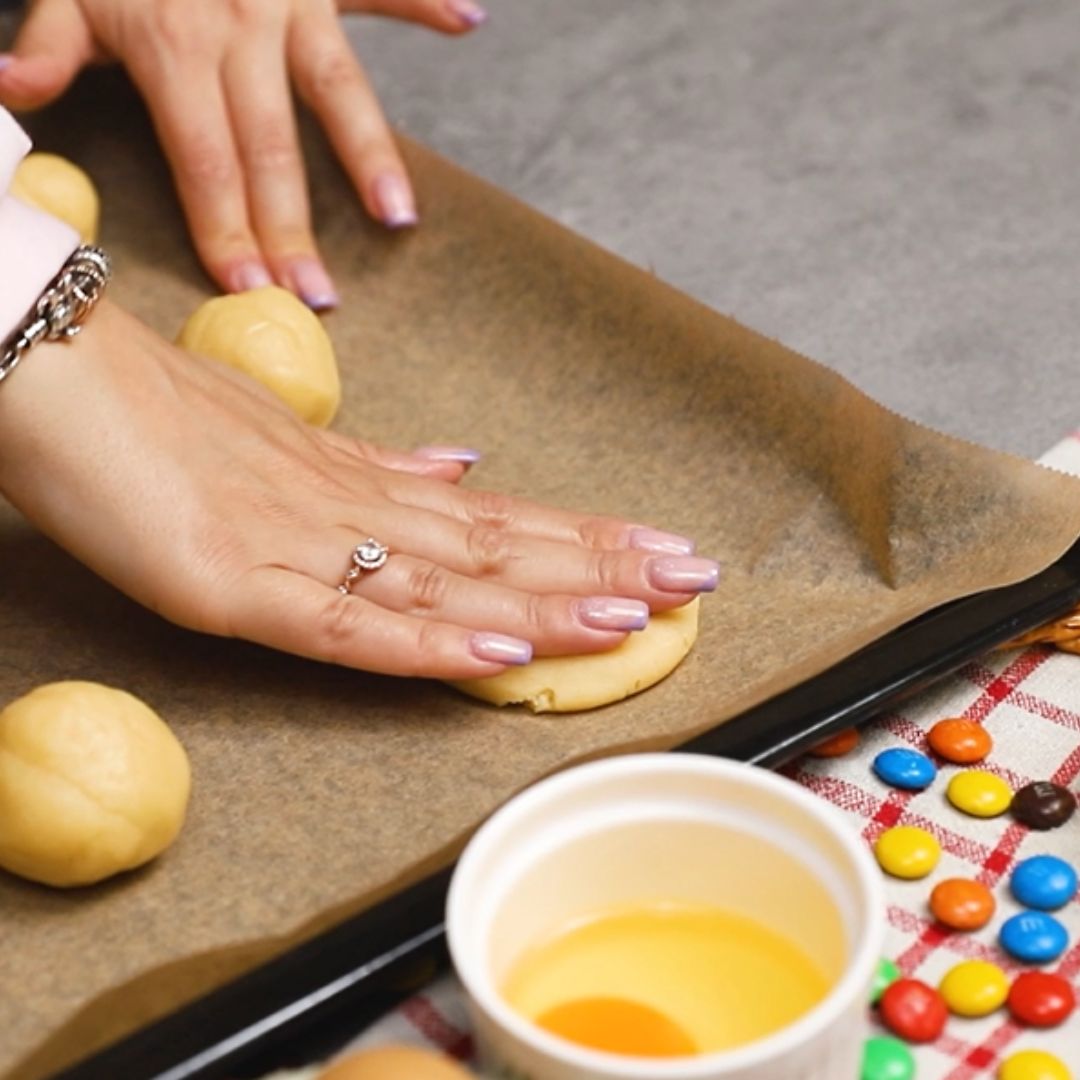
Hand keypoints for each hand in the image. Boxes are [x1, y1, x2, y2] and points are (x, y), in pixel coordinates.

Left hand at [0, 0, 485, 306]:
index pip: (203, 159)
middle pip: (270, 149)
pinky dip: (426, 0)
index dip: (224, 227)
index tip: (246, 287)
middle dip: (292, 229)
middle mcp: (238, 26)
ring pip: (336, 89)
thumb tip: (11, 94)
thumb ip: (49, 44)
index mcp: (173, 43)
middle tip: (317, 297)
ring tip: (398, 218)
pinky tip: (469, 20)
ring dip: (370, 155)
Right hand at [0, 304, 718, 678]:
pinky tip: (504, 652)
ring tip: (639, 610)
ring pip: (446, 582)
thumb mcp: (286, 445)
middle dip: (602, 565)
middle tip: (696, 577)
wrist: (48, 366)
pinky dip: (432, 644)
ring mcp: (298, 544)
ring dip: (548, 598)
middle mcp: (350, 510)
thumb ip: (375, 470)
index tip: (659, 549)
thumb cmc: (157, 413)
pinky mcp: (235, 583)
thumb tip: (457, 470)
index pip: (497, 517)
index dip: (583, 536)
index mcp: (363, 483)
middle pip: (497, 545)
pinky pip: (349, 626)